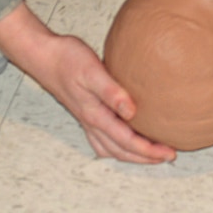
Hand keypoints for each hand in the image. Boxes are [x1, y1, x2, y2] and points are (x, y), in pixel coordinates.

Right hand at [0, 2, 174, 164]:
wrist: (44, 55)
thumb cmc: (67, 59)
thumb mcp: (92, 71)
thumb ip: (112, 92)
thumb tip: (132, 113)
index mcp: (96, 115)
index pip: (127, 141)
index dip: (149, 150)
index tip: (169, 153)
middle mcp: (91, 122)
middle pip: (120, 151)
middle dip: (144, 157)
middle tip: (167, 157)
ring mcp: (86, 119)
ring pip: (110, 149)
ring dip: (131, 155)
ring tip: (150, 153)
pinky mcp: (84, 113)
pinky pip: (102, 140)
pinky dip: (116, 147)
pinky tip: (123, 141)